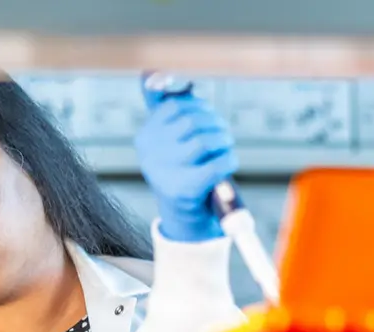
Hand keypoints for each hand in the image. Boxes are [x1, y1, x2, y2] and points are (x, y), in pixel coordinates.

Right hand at [135, 82, 238, 242]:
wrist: (184, 218)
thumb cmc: (182, 171)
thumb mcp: (169, 138)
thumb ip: (163, 104)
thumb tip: (150, 71)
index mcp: (145, 137)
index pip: (176, 106)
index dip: (199, 107)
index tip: (208, 118)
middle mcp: (150, 153)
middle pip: (191, 120)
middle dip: (215, 124)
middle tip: (223, 134)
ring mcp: (165, 171)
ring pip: (204, 139)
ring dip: (223, 141)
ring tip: (225, 148)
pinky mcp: (184, 188)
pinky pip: (216, 163)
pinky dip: (228, 161)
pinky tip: (227, 164)